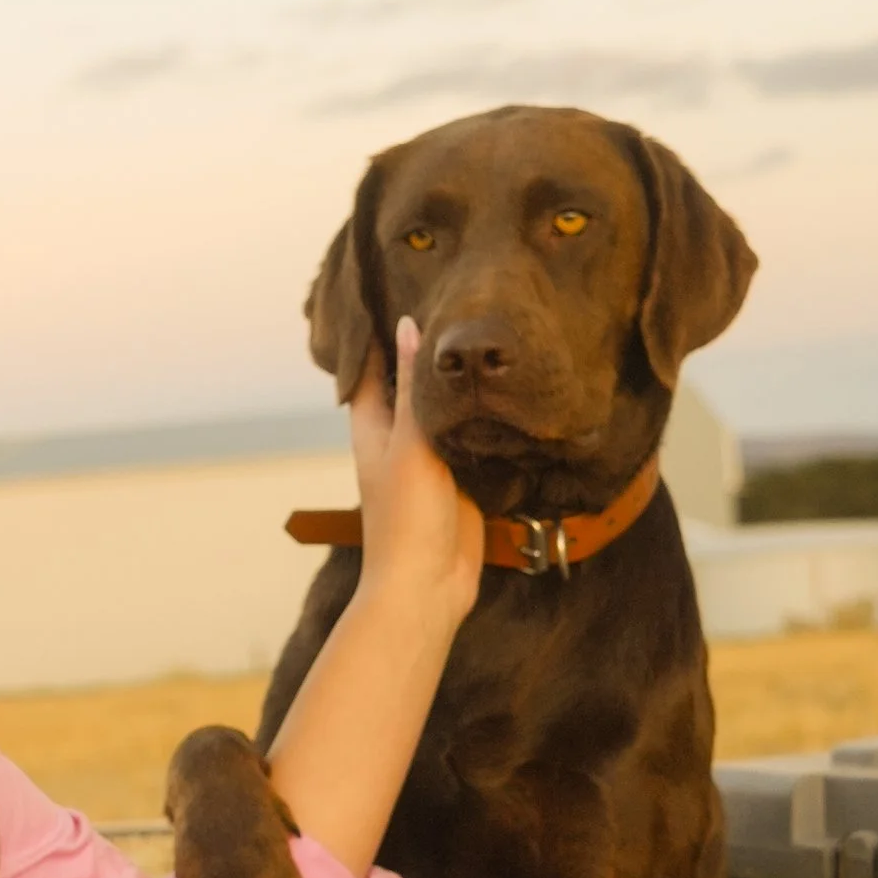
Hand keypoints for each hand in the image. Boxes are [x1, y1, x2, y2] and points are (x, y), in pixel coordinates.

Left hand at [348, 324, 482, 619]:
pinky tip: (508, 390)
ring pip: (446, 411)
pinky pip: (474, 439)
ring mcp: (432, 461)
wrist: (429, 587)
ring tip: (486, 337)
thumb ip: (415, 386)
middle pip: (411, 385)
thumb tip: (410, 325)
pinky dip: (486, 418)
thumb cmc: (407, 517)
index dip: (379, 332)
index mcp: (374, 428)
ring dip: (460, 386)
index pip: (369, 367)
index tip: (396, 289)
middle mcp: (399, 440)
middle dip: (429, 353)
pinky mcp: (463, 480)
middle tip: (457, 304)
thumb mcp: (410, 443)